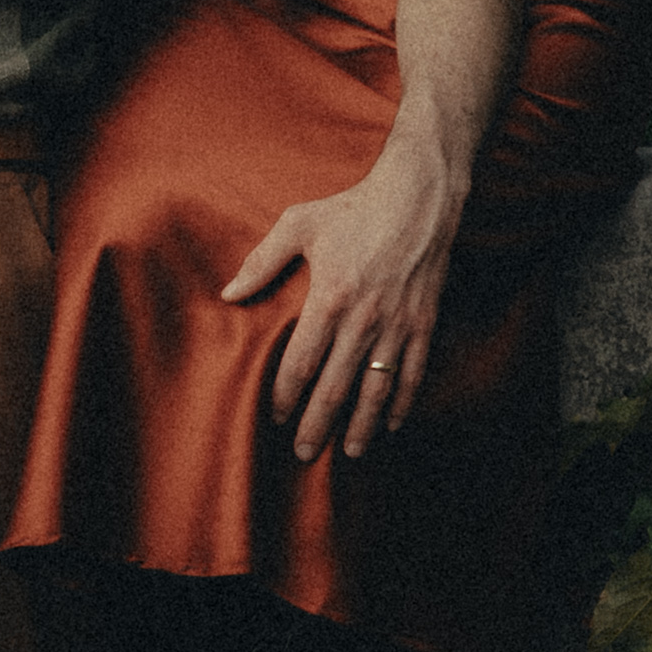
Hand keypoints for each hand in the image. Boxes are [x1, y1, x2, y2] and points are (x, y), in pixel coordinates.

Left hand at [223, 133, 462, 458]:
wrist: (419, 197)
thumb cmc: (353, 208)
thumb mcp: (299, 225)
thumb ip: (262, 261)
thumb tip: (228, 293)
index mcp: (330, 298)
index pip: (302, 362)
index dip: (287, 395)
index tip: (276, 417)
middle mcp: (364, 319)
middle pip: (337, 386)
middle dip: (318, 423)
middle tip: (304, 453)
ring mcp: (397, 324)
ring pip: (376, 388)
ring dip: (361, 424)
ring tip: (349, 452)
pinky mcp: (423, 323)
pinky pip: (411, 372)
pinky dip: (401, 402)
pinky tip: (390, 423)